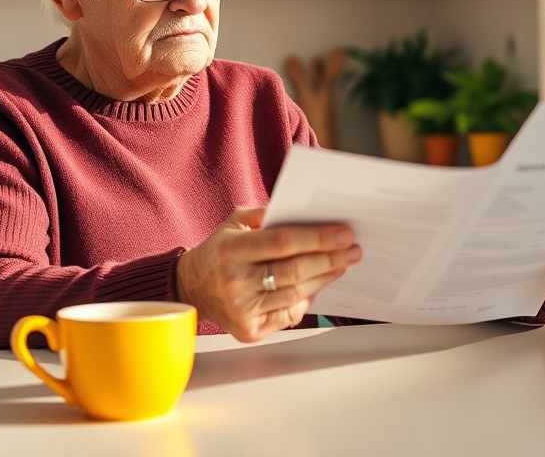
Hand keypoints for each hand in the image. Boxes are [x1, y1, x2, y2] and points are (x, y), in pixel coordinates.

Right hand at [175, 207, 361, 342]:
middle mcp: (235, 283)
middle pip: (295, 271)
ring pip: (296, 294)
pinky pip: (289, 315)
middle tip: (353, 250)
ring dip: (325, 278)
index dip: (317, 238)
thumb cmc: (220, 250)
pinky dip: (306, 300)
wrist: (191, 288)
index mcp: (231, 250)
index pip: (283, 242)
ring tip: (342, 264)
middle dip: (330, 259)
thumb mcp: (235, 222)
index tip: (344, 233)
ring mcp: (242, 310)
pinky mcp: (249, 331)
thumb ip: (266, 215)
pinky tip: (317, 285)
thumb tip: (308, 214)